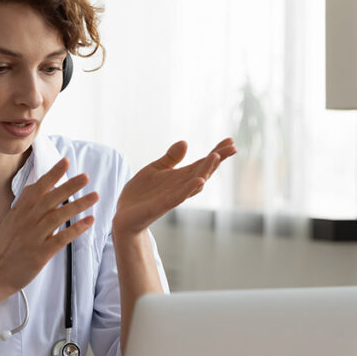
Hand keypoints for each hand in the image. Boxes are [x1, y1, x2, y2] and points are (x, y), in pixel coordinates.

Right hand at [0, 158, 97, 295]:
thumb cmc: (5, 248)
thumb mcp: (11, 221)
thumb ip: (25, 205)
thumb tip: (36, 187)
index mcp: (20, 212)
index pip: (37, 188)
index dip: (52, 174)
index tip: (65, 162)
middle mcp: (27, 221)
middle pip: (50, 198)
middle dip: (69, 186)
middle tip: (85, 177)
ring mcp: (33, 237)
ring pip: (57, 216)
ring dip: (78, 205)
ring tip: (94, 196)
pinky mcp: (40, 253)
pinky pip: (61, 238)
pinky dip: (76, 229)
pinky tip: (88, 221)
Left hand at [113, 138, 235, 235]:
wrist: (124, 215)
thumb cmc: (141, 193)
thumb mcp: (155, 169)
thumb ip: (170, 158)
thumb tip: (185, 142)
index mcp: (180, 177)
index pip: (202, 162)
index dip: (216, 152)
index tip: (230, 140)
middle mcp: (181, 186)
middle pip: (203, 171)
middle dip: (217, 159)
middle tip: (232, 147)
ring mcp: (173, 196)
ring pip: (194, 183)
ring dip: (206, 170)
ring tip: (216, 156)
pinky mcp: (162, 205)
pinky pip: (179, 197)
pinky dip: (189, 189)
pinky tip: (199, 181)